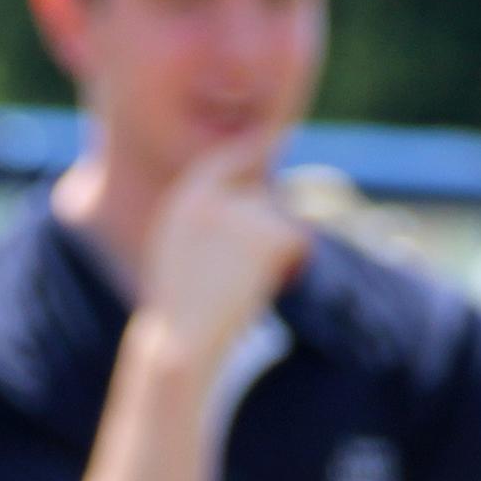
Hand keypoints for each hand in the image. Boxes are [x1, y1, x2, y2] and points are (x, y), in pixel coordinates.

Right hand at [134, 142, 308, 355]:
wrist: (183, 341)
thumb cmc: (180, 311)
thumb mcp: (181, 252)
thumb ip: (209, 216)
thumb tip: (256, 194)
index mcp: (186, 198)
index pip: (227, 160)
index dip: (253, 151)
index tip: (276, 139)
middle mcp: (213, 196)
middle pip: (265, 193)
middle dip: (270, 226)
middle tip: (248, 269)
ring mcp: (242, 212)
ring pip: (284, 220)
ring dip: (278, 250)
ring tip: (246, 284)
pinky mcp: (270, 234)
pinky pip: (300, 242)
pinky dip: (294, 266)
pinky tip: (268, 286)